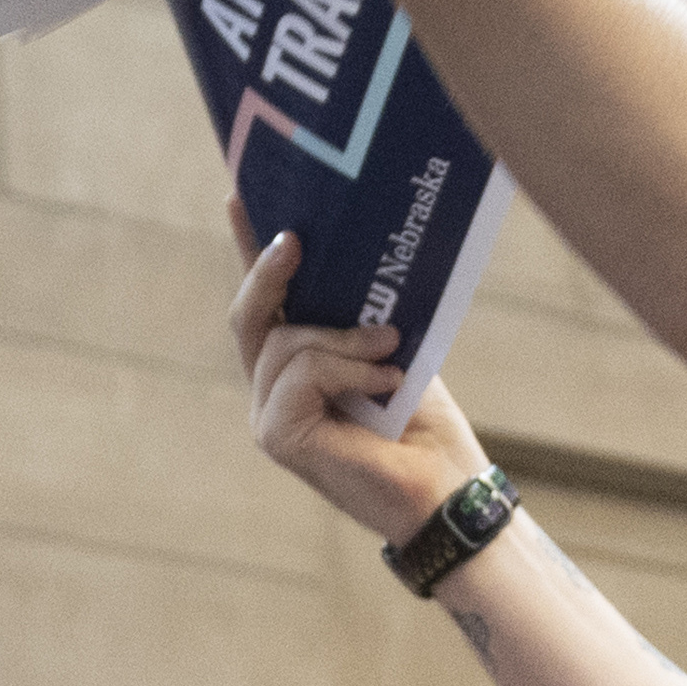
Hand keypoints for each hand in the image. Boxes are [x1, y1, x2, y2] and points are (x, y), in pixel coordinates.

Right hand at [231, 218, 488, 536]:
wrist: (446, 490)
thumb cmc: (424, 425)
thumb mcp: (389, 348)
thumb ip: (359, 314)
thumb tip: (354, 253)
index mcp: (297, 367)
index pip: (266, 303)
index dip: (248, 250)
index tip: (240, 195)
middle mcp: (273, 390)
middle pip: (250, 316)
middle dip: (269, 271)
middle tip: (296, 237)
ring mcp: (269, 415)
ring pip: (285, 342)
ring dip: (344, 338)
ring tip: (391, 348)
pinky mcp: (277, 436)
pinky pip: (301, 372)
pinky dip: (347, 368)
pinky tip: (386, 379)